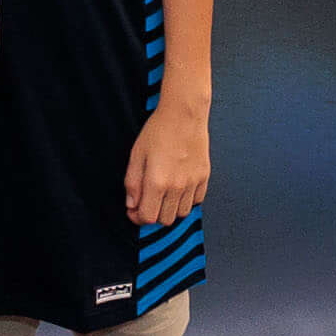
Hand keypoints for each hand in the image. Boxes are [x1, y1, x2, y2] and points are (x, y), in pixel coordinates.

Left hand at [126, 105, 210, 226]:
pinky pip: (196, 201)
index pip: (148, 217)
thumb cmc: (158, 131)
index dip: (137, 217)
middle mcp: (177, 186)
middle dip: (153, 215)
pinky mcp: (204, 177)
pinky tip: (178, 188)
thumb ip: (132, 183)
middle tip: (147, 202)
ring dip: (170, 209)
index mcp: (157, 182)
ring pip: (181, 213)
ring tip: (163, 194)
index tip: (134, 210)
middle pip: (165, 220)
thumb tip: (131, 204)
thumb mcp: (136, 155)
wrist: (184, 114)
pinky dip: (186, 200)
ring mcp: (193, 183)